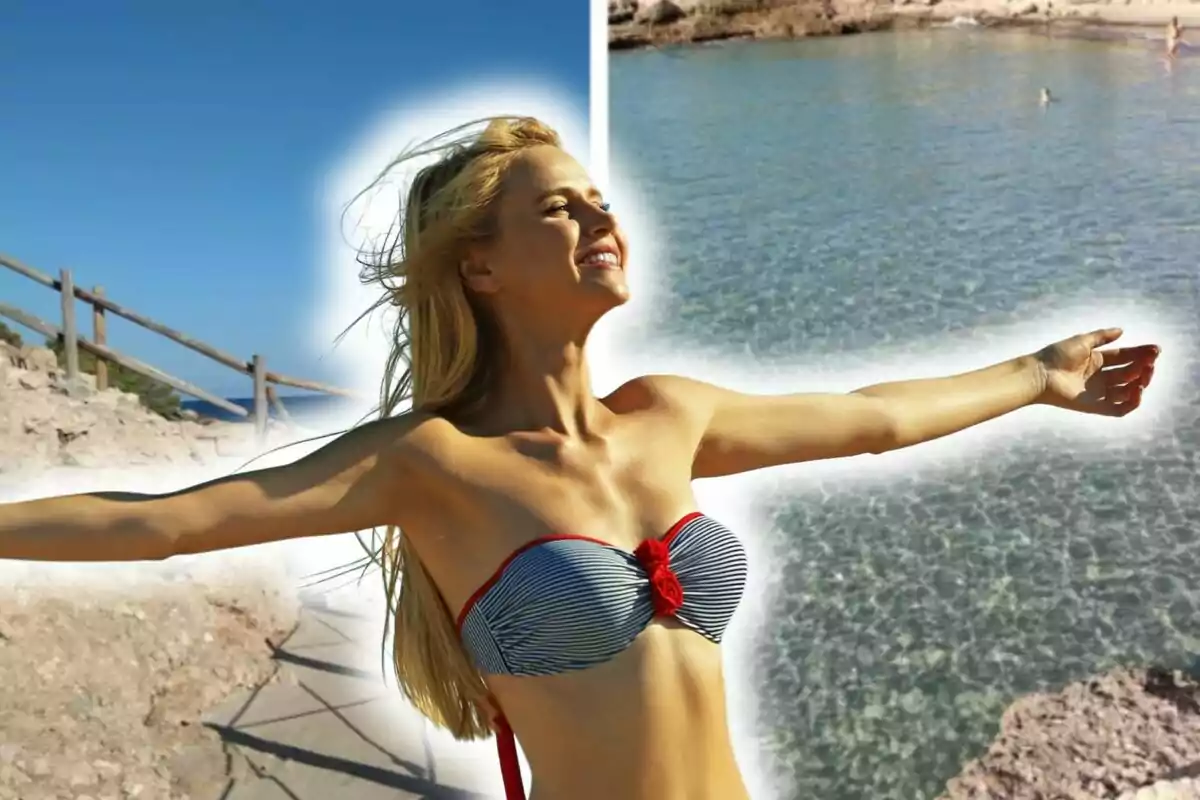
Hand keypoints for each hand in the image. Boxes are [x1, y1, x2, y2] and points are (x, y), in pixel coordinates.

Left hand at [1033, 328, 1159, 415]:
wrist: (1040, 374)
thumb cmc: (1056, 356)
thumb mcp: (1081, 341)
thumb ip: (1101, 336)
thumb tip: (1122, 330)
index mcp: (1097, 360)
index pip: (1125, 357)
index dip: (1141, 353)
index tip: (1156, 349)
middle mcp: (1100, 377)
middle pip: (1129, 373)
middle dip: (1143, 367)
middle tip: (1151, 362)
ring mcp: (1098, 392)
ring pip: (1127, 391)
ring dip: (1140, 383)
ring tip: (1145, 374)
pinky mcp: (1095, 406)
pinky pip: (1119, 409)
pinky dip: (1132, 402)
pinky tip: (1138, 391)